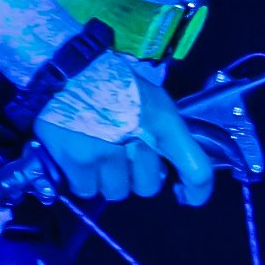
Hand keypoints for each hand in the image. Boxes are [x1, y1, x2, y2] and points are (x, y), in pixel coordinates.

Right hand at [31, 54, 224, 204]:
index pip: (196, 170)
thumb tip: (170, 166)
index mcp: (163, 122)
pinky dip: (83, 179)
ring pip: (115, 191)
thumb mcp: (153, 99)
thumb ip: (165, 132)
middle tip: (122, 153)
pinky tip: (78, 156)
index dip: (198, 191)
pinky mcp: (75, 162)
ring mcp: (104, 154)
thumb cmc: (114, 83)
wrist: (66, 69)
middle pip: (148, 187)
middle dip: (137, 175)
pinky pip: (86, 189)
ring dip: (108, 179)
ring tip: (97, 153)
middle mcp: (136, 142)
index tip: (188, 195)